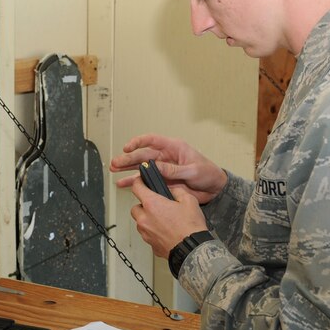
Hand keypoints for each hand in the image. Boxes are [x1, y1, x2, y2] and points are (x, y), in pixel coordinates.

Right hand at [109, 133, 227, 204]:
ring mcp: (163, 169)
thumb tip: (155, 167)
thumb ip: (174, 170)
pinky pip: (146, 181)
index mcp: (174, 147)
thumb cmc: (208, 173)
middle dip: (128, 158)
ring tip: (114, 171)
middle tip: (116, 163)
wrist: (215, 188)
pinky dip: (134, 182)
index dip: (138, 142)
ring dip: (127, 170)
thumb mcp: (193, 170)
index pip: (152, 140)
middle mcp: (165, 157)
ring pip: (141, 168)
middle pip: (142, 155)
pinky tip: (123, 184)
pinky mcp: (163, 181)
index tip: (127, 147)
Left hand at [129, 182, 207, 257]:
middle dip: (143, 206)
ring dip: (147, 220)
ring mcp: (146, 233)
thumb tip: (172, 190)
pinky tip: (165, 231)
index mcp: (152, 204)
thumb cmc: (190, 227)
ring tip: (163, 220)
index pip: (136, 188)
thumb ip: (177, 191)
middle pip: (135, 208)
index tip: (140, 182)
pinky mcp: (150, 244)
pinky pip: (147, 235)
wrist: (192, 250)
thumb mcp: (189, 200)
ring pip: (140, 222)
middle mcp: (145, 219)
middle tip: (156, 206)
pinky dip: (153, 232)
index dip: (138, 182)